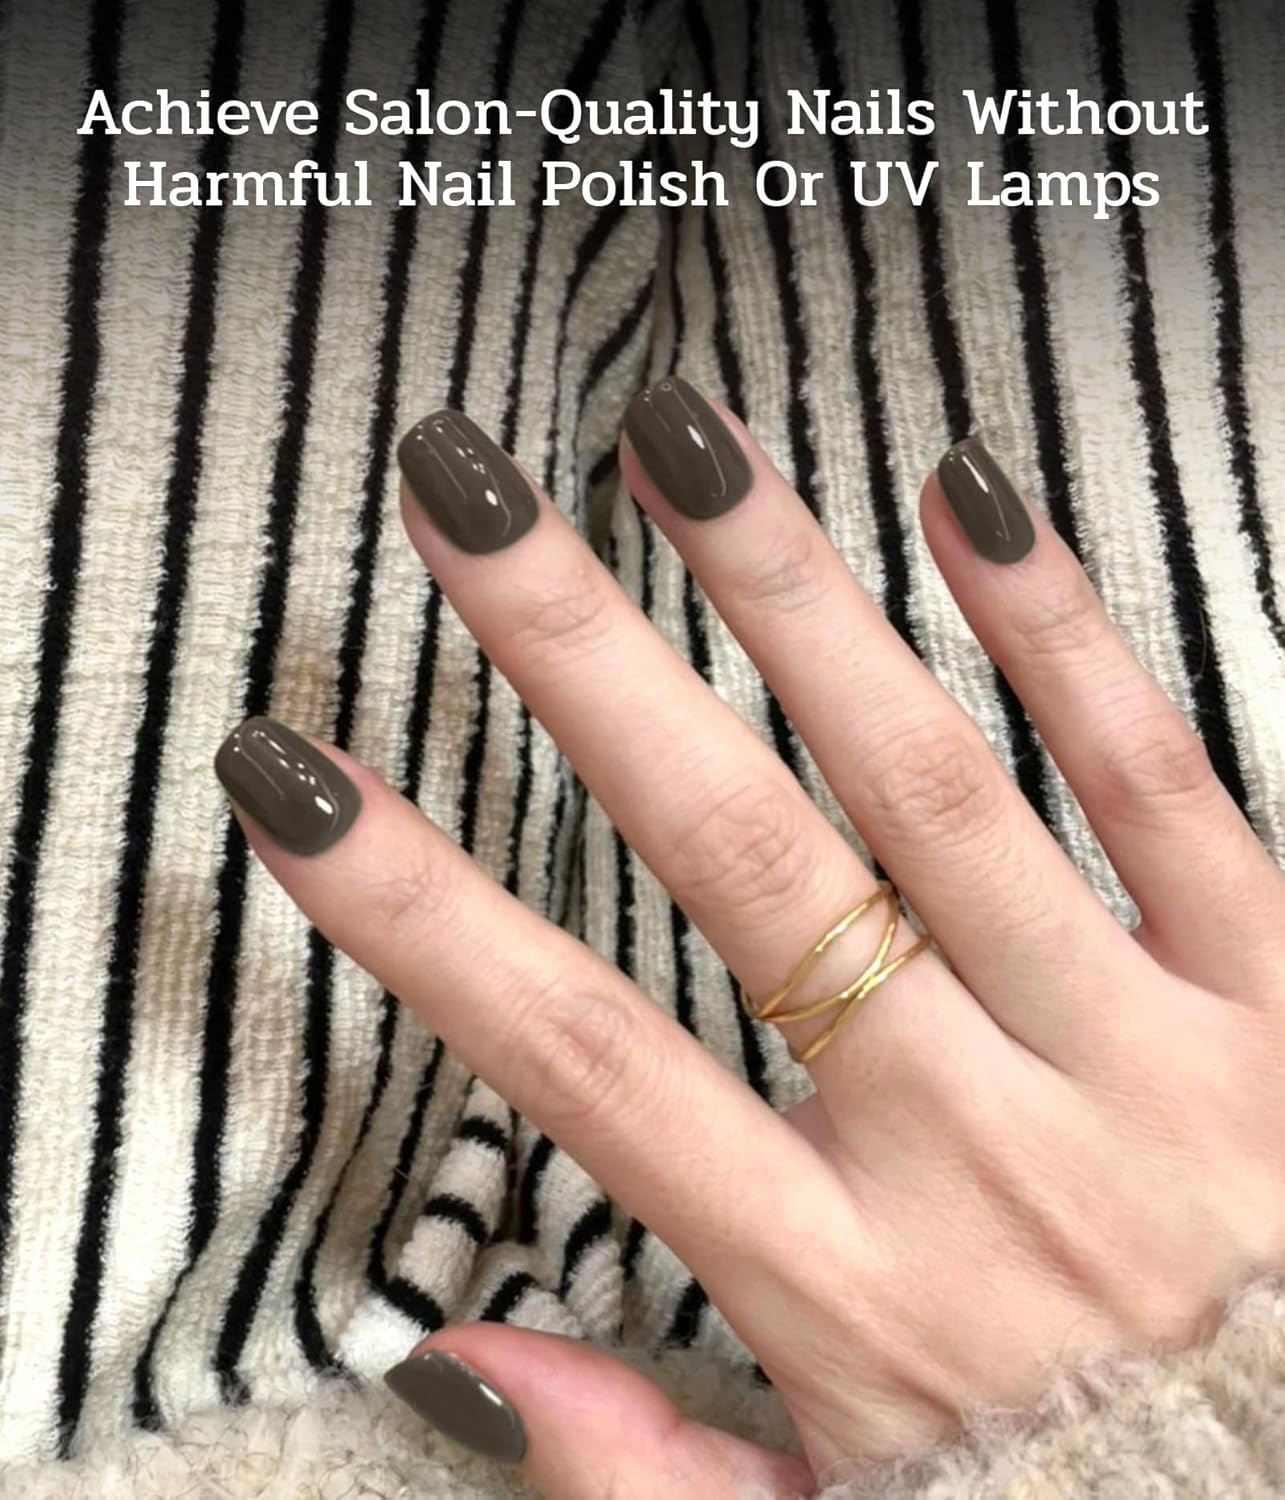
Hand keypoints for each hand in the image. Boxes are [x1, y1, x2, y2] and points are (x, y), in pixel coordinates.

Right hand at [215, 385, 1284, 1497]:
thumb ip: (653, 1473)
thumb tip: (461, 1363)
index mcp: (856, 1286)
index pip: (583, 1065)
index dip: (421, 915)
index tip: (301, 779)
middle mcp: (983, 1147)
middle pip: (741, 865)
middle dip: (584, 663)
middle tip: (470, 502)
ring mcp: (1144, 1053)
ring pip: (934, 788)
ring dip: (790, 596)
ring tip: (676, 443)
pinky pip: (1161, 785)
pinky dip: (1059, 638)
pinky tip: (966, 501)